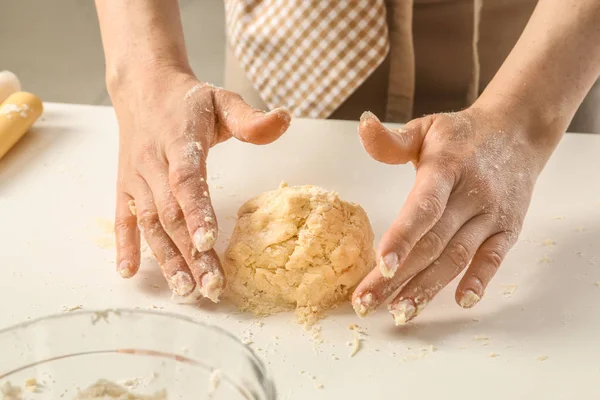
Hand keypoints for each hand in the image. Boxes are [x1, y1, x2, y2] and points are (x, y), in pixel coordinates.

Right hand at [111, 68, 290, 300]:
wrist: (142, 87)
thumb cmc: (188, 100)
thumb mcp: (222, 100)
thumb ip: (249, 118)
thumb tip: (285, 119)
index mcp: (179, 141)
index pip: (186, 180)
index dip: (196, 211)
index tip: (208, 241)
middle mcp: (153, 163)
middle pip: (170, 212)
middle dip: (189, 252)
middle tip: (210, 286)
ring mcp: (136, 177)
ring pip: (149, 223)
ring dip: (165, 257)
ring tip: (184, 290)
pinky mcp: (124, 186)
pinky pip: (122, 218)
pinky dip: (124, 245)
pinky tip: (129, 272)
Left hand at [352, 105, 554, 323]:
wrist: (517, 132)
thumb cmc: (462, 135)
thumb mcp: (427, 128)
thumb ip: (392, 140)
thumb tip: (362, 125)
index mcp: (446, 169)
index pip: (423, 207)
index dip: (402, 236)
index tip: (380, 264)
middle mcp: (471, 195)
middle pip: (432, 243)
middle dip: (397, 277)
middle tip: (366, 303)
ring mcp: (491, 214)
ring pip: (457, 257)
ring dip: (428, 288)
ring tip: (399, 312)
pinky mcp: (508, 228)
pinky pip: (493, 258)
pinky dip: (479, 280)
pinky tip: (460, 301)